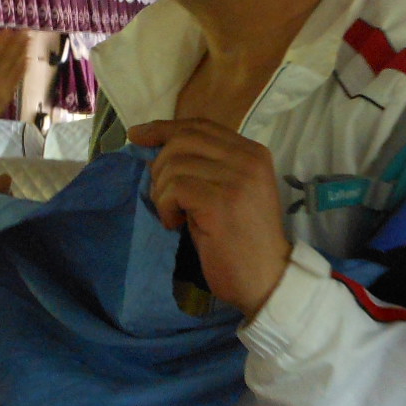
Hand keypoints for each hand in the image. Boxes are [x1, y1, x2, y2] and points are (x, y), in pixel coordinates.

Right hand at [0, 31, 29, 154]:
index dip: (1, 42)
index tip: (8, 31)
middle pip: (6, 58)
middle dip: (16, 44)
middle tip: (25, 31)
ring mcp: (1, 89)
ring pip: (13, 67)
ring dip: (22, 53)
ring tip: (29, 41)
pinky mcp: (6, 97)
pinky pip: (16, 81)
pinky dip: (22, 70)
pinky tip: (27, 60)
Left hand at [128, 119, 289, 315]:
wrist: (267, 279)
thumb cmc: (241, 242)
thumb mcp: (226, 193)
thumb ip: (204, 168)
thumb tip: (156, 151)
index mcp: (253, 153)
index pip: (201, 126)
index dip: (165, 128)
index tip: (138, 136)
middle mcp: (248, 159)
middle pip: (184, 139)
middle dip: (160, 164)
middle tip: (162, 195)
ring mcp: (237, 179)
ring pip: (175, 163)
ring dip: (162, 191)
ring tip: (173, 215)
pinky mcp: (221, 201)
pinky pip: (175, 187)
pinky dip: (166, 206)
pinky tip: (175, 224)